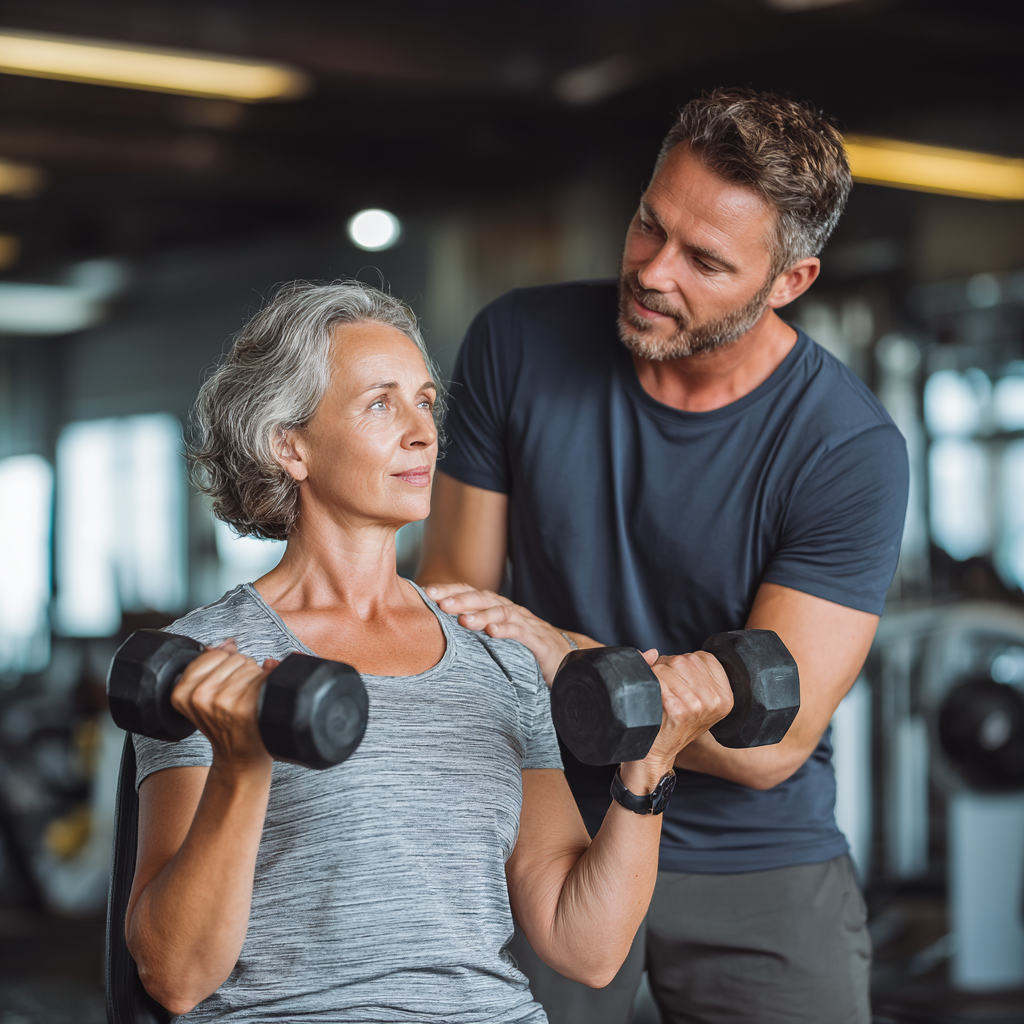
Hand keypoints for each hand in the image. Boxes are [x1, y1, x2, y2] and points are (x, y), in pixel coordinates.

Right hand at [170, 640, 280, 772]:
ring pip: (249, 665)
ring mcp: (220, 701)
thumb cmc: (227, 724)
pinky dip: (267, 682)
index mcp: (181, 692)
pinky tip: (260, 701)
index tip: (226, 684)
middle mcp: (198, 696)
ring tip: (249, 700)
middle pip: (234, 657)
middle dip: (242, 671)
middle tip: (240, 696)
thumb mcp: (206, 695)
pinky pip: (261, 675)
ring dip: (255, 678)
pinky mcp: (242, 705)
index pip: (211, 654)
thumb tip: (227, 643)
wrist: (240, 757)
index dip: (225, 665)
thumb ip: (213, 664)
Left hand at [424, 583, 574, 684]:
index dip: (450, 591)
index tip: (426, 593)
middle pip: (482, 598)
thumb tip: (437, 633)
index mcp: (496, 609)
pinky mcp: (537, 640)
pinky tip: (492, 632)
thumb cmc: (524, 649)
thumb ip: (474, 633)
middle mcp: (509, 611)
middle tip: (439, 602)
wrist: (565, 659)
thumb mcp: (495, 639)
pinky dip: (506, 630)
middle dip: (460, 599)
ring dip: (481, 614)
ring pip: (500, 611)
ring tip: (463, 620)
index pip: (470, 593)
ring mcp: (524, 623)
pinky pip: (520, 631)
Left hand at [619, 649, 733, 792]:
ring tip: (657, 694)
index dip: (684, 662)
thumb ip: (682, 671)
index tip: (677, 679)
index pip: (704, 657)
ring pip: (669, 665)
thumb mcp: (691, 698)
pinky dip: (649, 682)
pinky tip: (650, 697)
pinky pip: (658, 678)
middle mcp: (716, 700)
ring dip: (656, 673)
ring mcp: (698, 705)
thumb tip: (651, 651)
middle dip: (667, 666)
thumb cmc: (672, 724)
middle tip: (662, 688)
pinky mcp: (678, 709)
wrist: (656, 755)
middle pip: (685, 659)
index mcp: (726, 697)